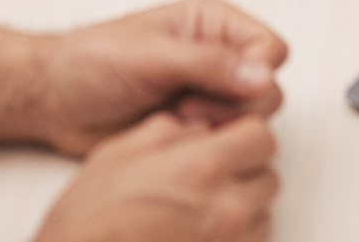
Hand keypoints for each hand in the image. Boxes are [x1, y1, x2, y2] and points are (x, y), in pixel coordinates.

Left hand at [0, 0, 286, 155]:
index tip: (211, 84)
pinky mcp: (194, 127)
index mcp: (211, 22)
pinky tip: (171, 137)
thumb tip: (261, 73)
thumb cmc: (91, 61)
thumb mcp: (150, 55)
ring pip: (251, 122)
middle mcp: (216, 56)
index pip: (270, 48)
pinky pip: (224, 143)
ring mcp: (207, 94)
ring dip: (216, 129)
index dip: (253, 73)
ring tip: (175, 120)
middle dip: (231, 108)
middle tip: (187, 107)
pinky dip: (203, 147)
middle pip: (268, 90)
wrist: (57, 99)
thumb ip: (208, 63)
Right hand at [34, 113, 277, 241]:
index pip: (260, 137)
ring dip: (243, 207)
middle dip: (245, 170)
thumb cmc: (91, 219)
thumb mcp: (122, 151)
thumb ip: (169, 131)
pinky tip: (201, 232)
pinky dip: (233, 238)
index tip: (228, 137)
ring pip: (262, 218)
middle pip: (268, 178)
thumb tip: (196, 129)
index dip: (242, 132)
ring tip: (202, 206)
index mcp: (201, 168)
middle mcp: (225, 210)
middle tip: (213, 172)